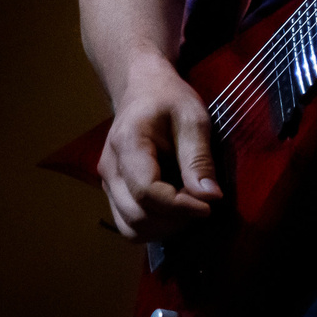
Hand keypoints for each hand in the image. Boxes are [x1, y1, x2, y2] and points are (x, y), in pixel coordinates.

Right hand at [98, 53, 220, 242]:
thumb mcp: (193, 118)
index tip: (210, 206)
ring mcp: (106, 182)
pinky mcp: (112, 191)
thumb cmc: (170, 98)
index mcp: (127, 144)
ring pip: (130, 227)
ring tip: (191, 207)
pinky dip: (154, 224)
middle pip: (137, 216)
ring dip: (164, 227)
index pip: (147, 192)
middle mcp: (109, 168)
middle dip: (175, 220)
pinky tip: (176, 208)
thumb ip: (199, 158)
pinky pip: (129, 222)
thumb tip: (210, 197)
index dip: (179, 206)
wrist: (142, 89)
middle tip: (204, 205)